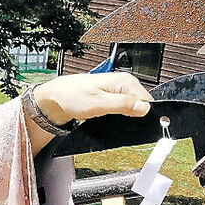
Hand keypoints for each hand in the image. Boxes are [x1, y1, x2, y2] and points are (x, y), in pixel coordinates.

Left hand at [34, 72, 152, 124]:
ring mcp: (119, 90)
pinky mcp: (114, 97)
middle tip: (117, 121)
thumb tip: (143, 107)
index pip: (147, 101)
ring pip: (133, 108)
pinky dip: (119, 116)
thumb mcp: (98, 104)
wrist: (57, 97)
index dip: (144, 115)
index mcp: (125, 81)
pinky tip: (110, 118)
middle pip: (141, 105)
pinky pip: (124, 109)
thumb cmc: (72, 97)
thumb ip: (122, 105)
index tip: (136, 124)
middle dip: (134, 117)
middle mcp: (124, 84)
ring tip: (111, 118)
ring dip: (126, 117)